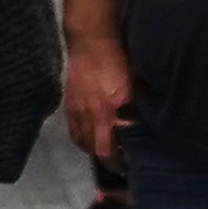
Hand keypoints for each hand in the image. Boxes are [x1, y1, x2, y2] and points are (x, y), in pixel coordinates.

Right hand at [63, 30, 133, 160]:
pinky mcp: (69, 103)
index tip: (125, 167)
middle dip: (104, 158)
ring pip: (81, 140)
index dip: (114, 163)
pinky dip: (81, 136)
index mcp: (106, 113)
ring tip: (103, 149)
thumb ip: (135, 108)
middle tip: (116, 160)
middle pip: (92, 149)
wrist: (91, 41)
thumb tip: (138, 124)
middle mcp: (88, 116)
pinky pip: (73, 128)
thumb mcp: (133, 85)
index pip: (106, 150)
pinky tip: (90, 133)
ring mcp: (76, 110)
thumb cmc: (118, 60)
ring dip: (92, 148)